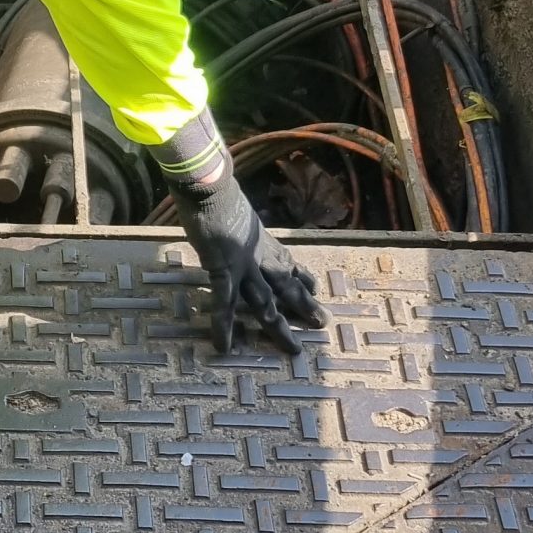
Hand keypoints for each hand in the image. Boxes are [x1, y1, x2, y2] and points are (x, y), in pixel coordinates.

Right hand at [167, 166, 323, 355]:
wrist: (208, 183)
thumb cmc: (216, 186)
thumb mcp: (235, 205)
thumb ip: (236, 217)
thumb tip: (231, 214)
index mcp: (260, 238)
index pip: (287, 261)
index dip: (302, 277)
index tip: (315, 288)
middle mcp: (258, 253)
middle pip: (286, 284)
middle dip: (304, 305)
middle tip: (323, 323)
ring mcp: (242, 264)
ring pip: (265, 302)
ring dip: (280, 327)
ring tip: (294, 348)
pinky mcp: (222, 269)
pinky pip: (223, 303)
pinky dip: (223, 326)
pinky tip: (224, 347)